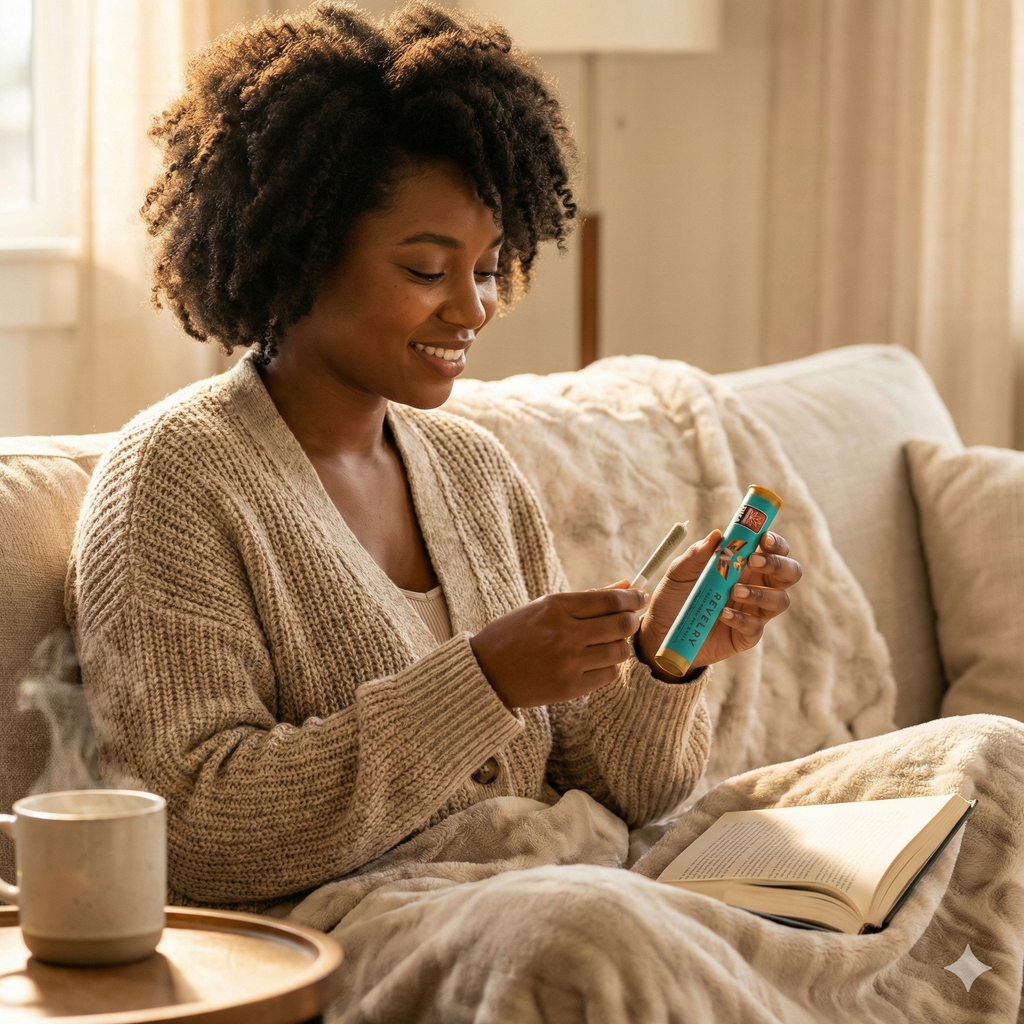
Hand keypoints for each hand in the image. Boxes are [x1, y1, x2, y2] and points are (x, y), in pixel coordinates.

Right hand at [470, 588, 646, 708]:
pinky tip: (597, 660)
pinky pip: (609, 674)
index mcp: (556, 607)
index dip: (633, 598)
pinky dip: (609, 666)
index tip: (640, 597)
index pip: (610, 600)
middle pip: (621, 624)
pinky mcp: (571, 688)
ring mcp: (569, 663)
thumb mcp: (544, 607)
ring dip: (620, 644)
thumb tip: (626, 585)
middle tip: (630, 618)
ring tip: (609, 641)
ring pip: (620, 651)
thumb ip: (587, 598)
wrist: (485, 674)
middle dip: (632, 619)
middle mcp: (565, 634)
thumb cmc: (514, 634)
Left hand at [636, 530, 801, 680]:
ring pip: (781, 600)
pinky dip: (743, 619)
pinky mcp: (746, 636)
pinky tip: (724, 614)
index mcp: (745, 565)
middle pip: (789, 572)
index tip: (764, 538)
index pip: (773, 549)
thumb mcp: (679, 572)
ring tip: (734, 591)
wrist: (660, 631)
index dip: (775, 542)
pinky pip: (757, 627)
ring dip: (762, 593)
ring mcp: (753, 611)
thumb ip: (696, 554)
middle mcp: (756, 585)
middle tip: (754, 562)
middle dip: (778, 564)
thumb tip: (717, 535)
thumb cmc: (674, 596)